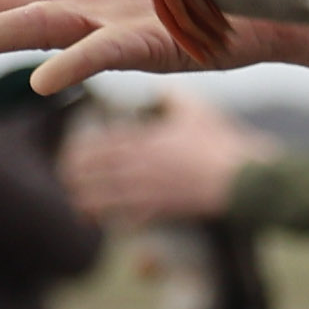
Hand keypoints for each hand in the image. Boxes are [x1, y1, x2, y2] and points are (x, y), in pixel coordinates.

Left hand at [62, 95, 278, 223]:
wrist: (240, 178)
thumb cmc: (220, 143)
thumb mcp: (196, 111)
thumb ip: (173, 98)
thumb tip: (161, 89)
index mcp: (144, 141)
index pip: (99, 147)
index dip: (79, 153)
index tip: (69, 155)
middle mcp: (139, 167)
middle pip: (94, 173)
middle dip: (76, 176)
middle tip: (67, 178)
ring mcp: (148, 192)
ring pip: (104, 199)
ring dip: (87, 201)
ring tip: (78, 202)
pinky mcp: (160, 212)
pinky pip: (126, 218)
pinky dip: (113, 218)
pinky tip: (107, 219)